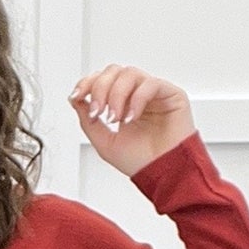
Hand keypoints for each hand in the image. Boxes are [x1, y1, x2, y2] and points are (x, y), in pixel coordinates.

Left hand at [68, 64, 194, 176]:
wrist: (164, 177)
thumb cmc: (141, 163)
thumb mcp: (104, 143)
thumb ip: (88, 121)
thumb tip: (76, 100)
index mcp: (123, 104)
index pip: (103, 80)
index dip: (88, 83)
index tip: (77, 96)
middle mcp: (137, 95)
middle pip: (114, 71)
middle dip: (100, 89)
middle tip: (99, 112)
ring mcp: (154, 93)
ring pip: (130, 73)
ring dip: (116, 94)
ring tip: (116, 118)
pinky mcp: (172, 95)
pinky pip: (151, 84)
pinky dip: (137, 99)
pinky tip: (132, 118)